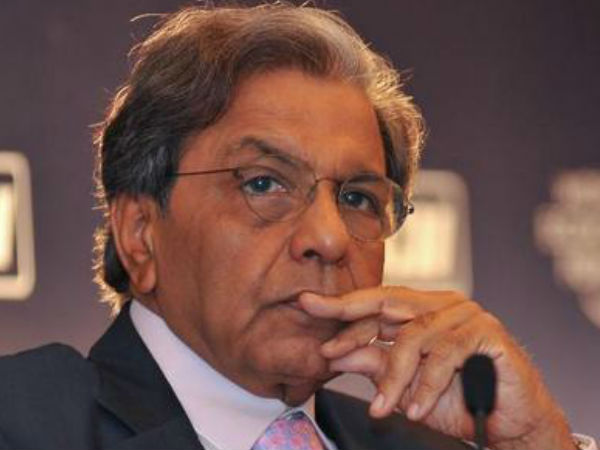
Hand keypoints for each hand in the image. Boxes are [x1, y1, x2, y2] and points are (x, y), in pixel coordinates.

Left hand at [300, 287, 574, 449]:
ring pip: (414, 338)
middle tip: (327, 350)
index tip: (307, 304)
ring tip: (384, 408)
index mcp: (422, 309)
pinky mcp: (486, 332)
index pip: (375, 302)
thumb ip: (373, 364)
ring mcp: (465, 315)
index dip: (341, 306)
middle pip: (388, 307)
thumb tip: (335, 355)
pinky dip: (427, 385)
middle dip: (352, 326)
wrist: (509, 421)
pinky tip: (416, 409)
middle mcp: (442, 305)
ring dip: (395, 379)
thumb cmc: (458, 399)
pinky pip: (446, 355)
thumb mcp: (404, 384)